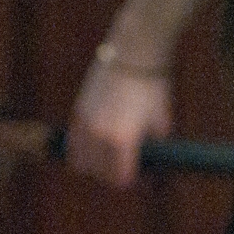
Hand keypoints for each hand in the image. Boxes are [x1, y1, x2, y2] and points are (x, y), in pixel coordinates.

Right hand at [66, 57, 171, 187]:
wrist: (134, 54)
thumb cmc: (152, 88)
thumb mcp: (161, 123)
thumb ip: (154, 148)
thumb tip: (153, 165)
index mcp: (121, 141)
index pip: (119, 178)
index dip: (131, 180)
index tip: (139, 176)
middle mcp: (99, 135)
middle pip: (98, 173)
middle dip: (111, 174)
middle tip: (124, 166)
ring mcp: (85, 123)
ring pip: (80, 161)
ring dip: (94, 164)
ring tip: (108, 157)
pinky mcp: (77, 111)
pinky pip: (73, 142)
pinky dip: (82, 148)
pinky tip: (96, 143)